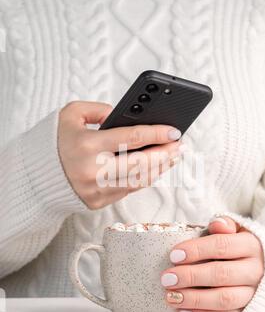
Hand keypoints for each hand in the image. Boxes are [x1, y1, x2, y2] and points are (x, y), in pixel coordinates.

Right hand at [58, 101, 182, 209]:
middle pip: (141, 164)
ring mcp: (96, 190)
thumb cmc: (55, 143)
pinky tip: (155, 168)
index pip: (132, 138)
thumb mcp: (70, 114)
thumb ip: (98, 110)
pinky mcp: (98, 202)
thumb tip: (124, 116)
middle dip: (165, 154)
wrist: (37, 175)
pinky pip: (129, 190)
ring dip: (160, 168)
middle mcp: (93, 170)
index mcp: (87, 145)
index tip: (174, 131)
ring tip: (172, 156)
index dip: (157, 134)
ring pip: (139, 180)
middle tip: (180, 146)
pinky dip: (145, 178)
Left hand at [161, 217, 264, 311]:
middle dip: (191, 277)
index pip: (222, 246)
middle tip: (166, 279)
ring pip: (224, 299)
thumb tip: (217, 224)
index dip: (196, 250)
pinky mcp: (249, 311)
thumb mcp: (239, 230)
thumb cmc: (244, 246)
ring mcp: (253, 293)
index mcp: (252, 245)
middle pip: (221, 274)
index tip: (174, 255)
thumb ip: (226, 225)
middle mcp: (256, 270)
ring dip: (194, 300)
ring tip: (171, 297)